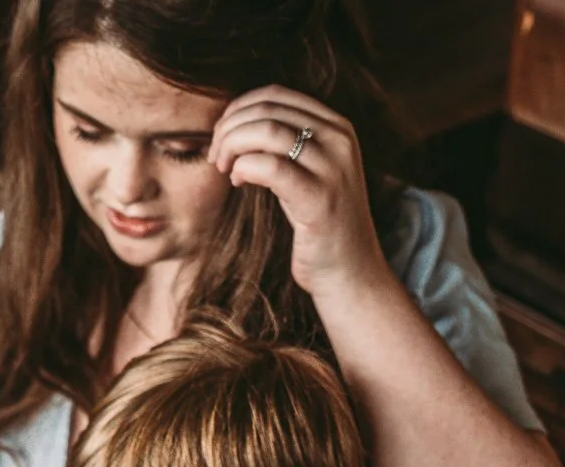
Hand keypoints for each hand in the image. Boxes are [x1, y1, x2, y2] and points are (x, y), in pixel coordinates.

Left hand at [210, 85, 388, 299]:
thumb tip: (233, 123)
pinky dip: (244, 168)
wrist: (349, 273)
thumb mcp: (307, 172)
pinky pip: (269, 166)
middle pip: (267, 110)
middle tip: (215, 155)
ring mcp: (333, 167)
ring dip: (232, 146)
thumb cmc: (318, 224)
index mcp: (336, 126)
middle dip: (229, 128)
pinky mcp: (319, 198)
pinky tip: (237, 181)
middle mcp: (339, 139)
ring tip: (223, 168)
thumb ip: (284, 143)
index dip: (238, 109)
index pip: (275, 95)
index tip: (221, 134)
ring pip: (266, 131)